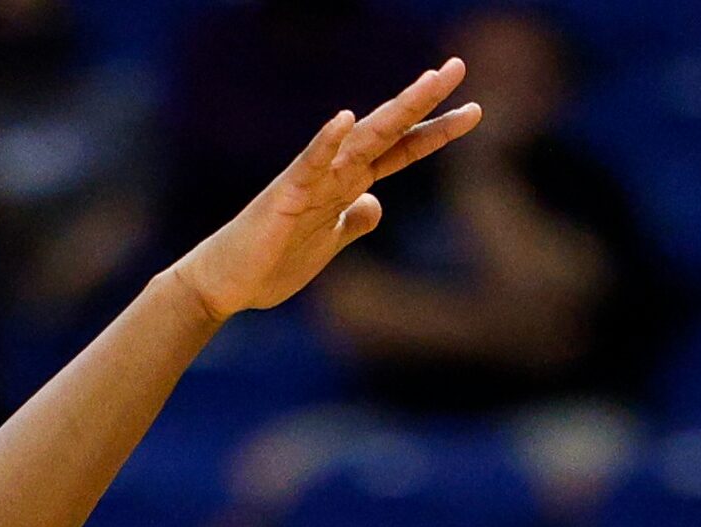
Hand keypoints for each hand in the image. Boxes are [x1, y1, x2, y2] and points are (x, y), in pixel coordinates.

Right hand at [170, 60, 482, 319]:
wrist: (227, 285)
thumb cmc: (271, 264)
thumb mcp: (328, 245)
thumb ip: (352, 222)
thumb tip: (375, 205)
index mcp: (346, 186)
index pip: (400, 151)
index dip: (436, 132)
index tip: (473, 110)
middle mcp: (333, 175)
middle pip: (387, 132)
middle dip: (424, 102)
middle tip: (457, 67)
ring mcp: (310, 182)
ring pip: (359, 140)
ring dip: (394, 111)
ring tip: (427, 84)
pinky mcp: (284, 197)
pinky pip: (308, 165)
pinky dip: (326, 142)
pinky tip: (345, 118)